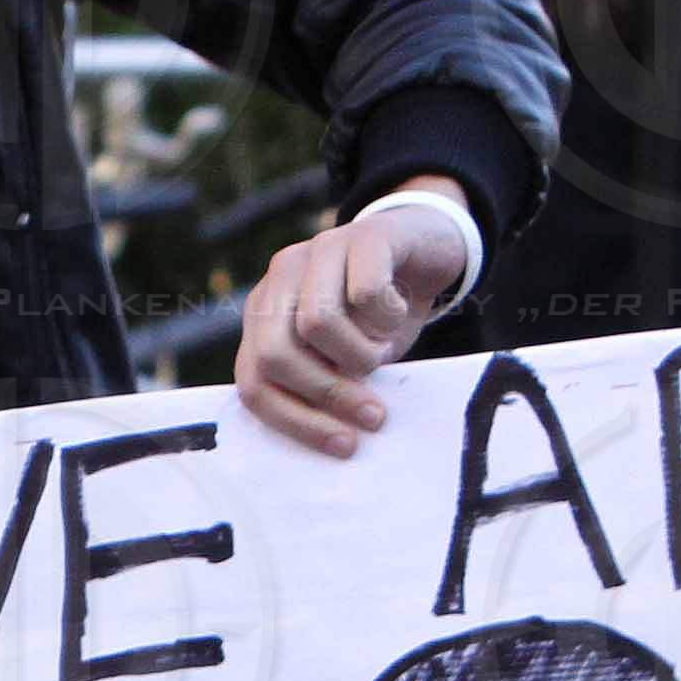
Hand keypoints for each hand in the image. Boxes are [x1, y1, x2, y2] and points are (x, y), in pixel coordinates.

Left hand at [235, 183, 476, 458]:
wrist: (427, 247)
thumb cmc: (381, 315)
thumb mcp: (350, 356)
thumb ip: (328, 382)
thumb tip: (335, 434)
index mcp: (265, 315)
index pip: (253, 381)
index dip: (294, 420)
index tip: (344, 445)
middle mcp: (279, 279)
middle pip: (274, 354)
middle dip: (326, 393)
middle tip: (372, 414)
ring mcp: (316, 250)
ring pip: (317, 323)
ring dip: (361, 354)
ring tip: (384, 350)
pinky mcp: (361, 235)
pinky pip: (366, 293)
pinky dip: (389, 318)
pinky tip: (399, 312)